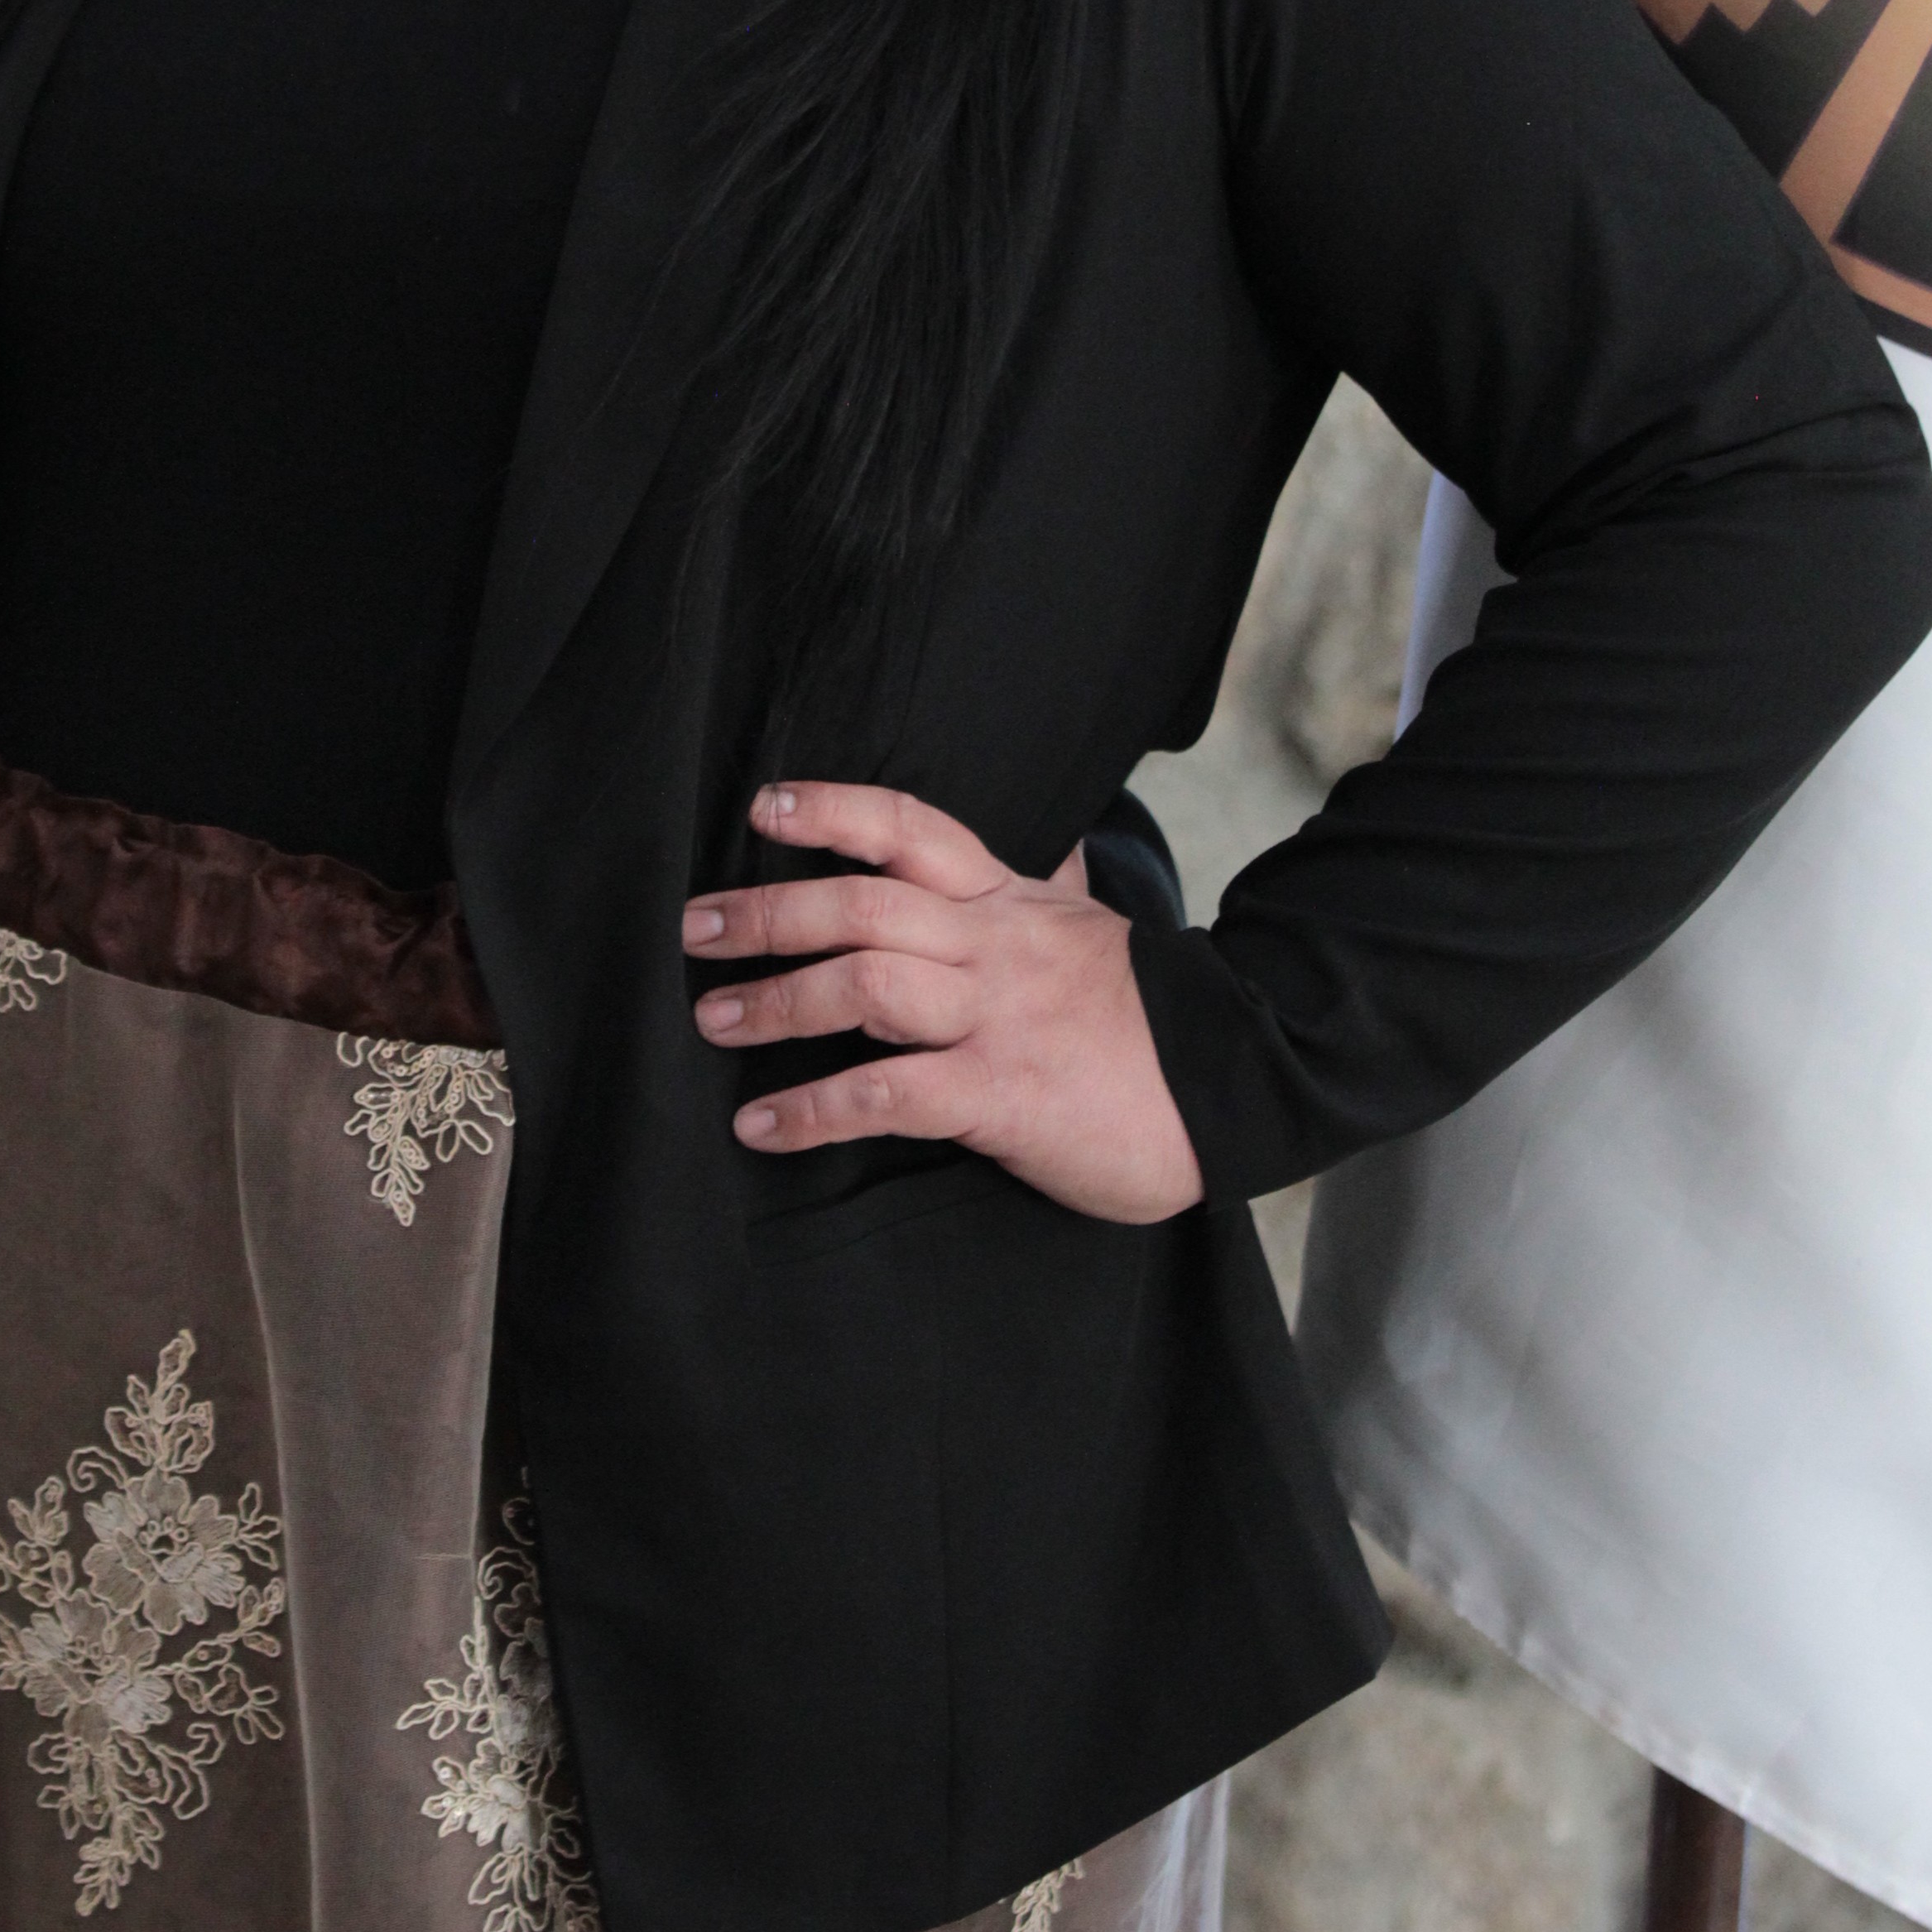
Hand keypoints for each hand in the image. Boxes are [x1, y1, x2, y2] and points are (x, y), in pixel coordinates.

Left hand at [681, 782, 1203, 1225]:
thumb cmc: (1152, 1016)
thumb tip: (1064, 844)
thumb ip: (1061, 890)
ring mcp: (996, 1017)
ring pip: (866, 987)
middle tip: (696, 929)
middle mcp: (993, 946)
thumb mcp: (1098, 931)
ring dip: (777, 1001)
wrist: (1236, 1084)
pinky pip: (889, 1094)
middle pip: (863, 903)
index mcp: (1010, 901)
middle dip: (770, 911)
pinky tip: (763, 1126)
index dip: (834, 809)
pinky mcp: (1001, 1094)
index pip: (911, 828)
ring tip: (714, 1020)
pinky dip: (814, 1109)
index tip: (765, 805)